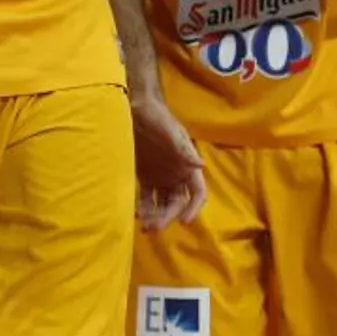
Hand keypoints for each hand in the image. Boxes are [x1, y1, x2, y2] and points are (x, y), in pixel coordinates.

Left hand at [130, 94, 205, 230]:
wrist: (137, 108)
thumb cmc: (159, 118)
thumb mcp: (172, 132)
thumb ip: (184, 149)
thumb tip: (201, 165)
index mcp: (188, 167)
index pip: (197, 192)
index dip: (194, 208)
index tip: (184, 221)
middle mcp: (176, 176)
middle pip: (176, 203)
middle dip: (167, 216)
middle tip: (154, 227)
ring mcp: (160, 178)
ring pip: (161, 204)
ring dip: (154, 216)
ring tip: (144, 225)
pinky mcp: (144, 177)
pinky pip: (145, 198)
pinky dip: (142, 208)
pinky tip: (134, 213)